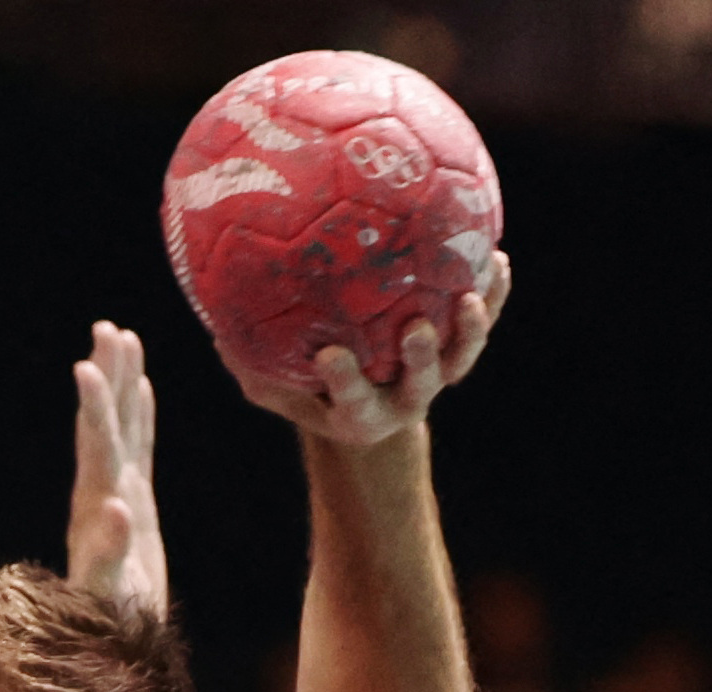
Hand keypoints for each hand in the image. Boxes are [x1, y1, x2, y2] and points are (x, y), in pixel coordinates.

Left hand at [66, 321, 166, 610]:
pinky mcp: (134, 507)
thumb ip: (107, 554)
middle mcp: (103, 497)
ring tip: (121, 336)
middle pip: (104, 428)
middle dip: (107, 378)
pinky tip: (143, 390)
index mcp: (98, 511)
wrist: (111, 646)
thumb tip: (115, 509)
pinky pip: (138, 450)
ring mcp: (118, 498)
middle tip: (107, 328)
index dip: (95, 411)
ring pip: (120, 430)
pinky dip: (139, 418)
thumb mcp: (107, 596)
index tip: (87, 368)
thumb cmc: (109, 628)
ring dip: (121, 386)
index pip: (97, 451)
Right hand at [224, 251, 511, 446]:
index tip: (330, 356)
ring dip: (470, 328)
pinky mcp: (456, 349)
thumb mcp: (274, 382)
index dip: (345, 381)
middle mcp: (402, 400)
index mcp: (358, 414)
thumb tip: (215, 328)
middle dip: (422, 360)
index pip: (351, 400)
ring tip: (471, 292)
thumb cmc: (307, 386)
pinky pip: (480, 321)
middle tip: (418, 329)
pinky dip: (490, 293)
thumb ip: (250, 362)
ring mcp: (435, 376)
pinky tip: (495, 257)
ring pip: (458, 358)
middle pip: (420, 386)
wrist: (364, 398)